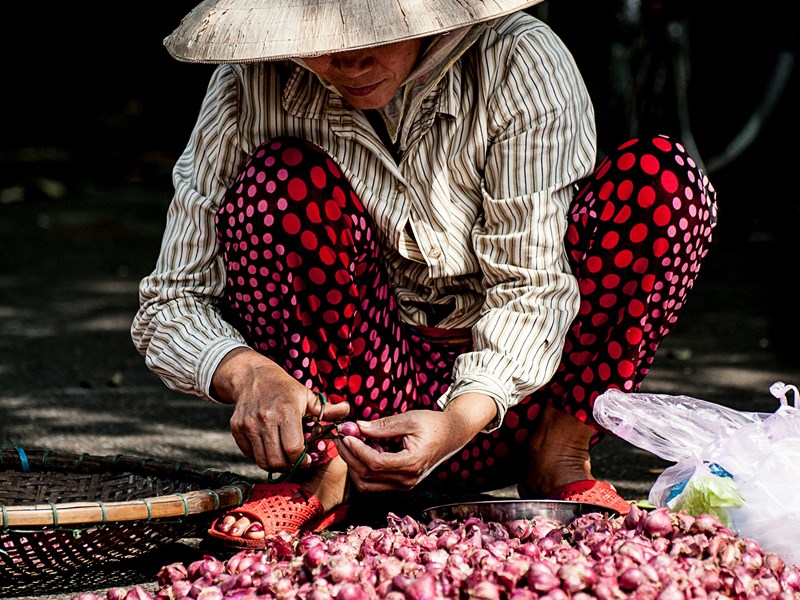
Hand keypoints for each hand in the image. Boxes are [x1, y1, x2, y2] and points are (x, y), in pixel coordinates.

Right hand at [211, 348, 349, 471]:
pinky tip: (269, 447)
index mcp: (287, 411)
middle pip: (277, 460)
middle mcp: (265, 419)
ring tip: (283, 456)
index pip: (293, 448)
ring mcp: (248, 424)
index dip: (302, 458)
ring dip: (275, 463)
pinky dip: (260, 456)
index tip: (307, 457)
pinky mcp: (236, 428)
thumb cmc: (285, 389)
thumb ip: (327, 410)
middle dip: (289, 465)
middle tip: (295, 460)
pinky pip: (249, 454)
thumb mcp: (307, 396)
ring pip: (262, 461)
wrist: (253, 377)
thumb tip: (347, 411)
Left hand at [335, 392, 496, 491]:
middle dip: (349, 456)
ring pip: (368, 484)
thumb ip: (383, 426)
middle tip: (341, 437)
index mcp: (411, 463)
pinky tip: (365, 449)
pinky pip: (375, 483)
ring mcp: (405, 484)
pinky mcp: (402, 483)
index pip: (375, 463)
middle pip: (367, 475)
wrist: (453, 434)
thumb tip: (358, 426)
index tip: (346, 434)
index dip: (357, 449)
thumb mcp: (410, 419)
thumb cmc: (434, 424)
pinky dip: (364, 469)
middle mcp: (407, 479)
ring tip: (352, 442)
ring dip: (354, 464)